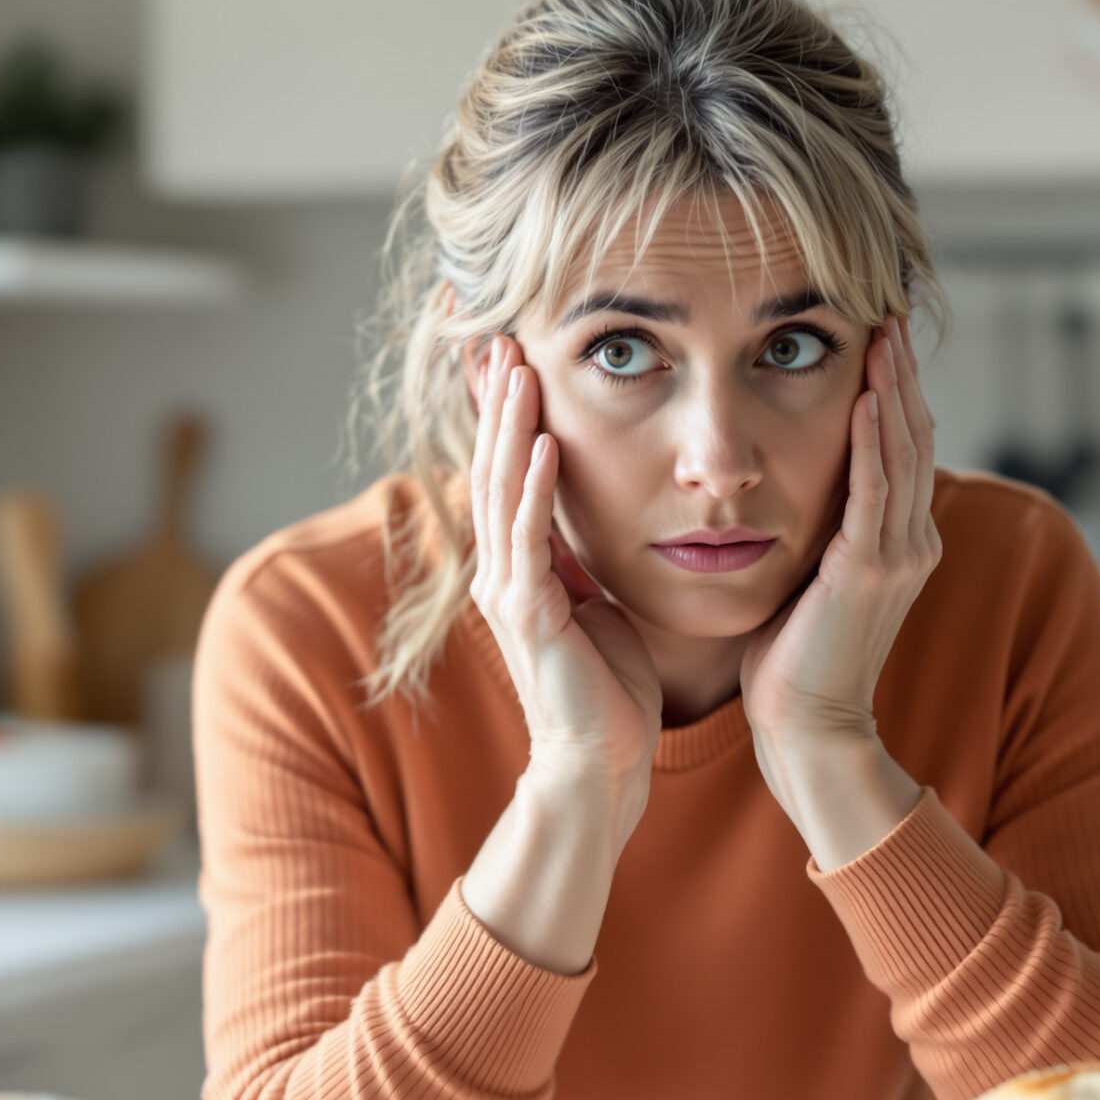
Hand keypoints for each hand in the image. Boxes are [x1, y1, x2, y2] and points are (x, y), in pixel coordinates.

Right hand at [468, 336, 663, 793]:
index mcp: (521, 568)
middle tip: (496, 332)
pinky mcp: (530, 615)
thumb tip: (587, 520)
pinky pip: (527, 539)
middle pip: (492, 465)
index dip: (504, 411)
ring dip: (507, 425)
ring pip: (501, 490)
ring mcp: (509, 592)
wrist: (602, 767)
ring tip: (515, 365)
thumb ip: (582, 562)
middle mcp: (503, 572)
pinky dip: (532, 488)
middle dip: (496, 398)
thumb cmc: (608, 693)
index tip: (510, 350)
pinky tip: (539, 442)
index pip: (506, 470)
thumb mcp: (596, 606)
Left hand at [740, 314, 941, 752]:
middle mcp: (910, 542)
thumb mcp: (813, 582)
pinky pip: (874, 493)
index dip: (895, 389)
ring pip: (901, 453)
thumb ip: (819, 534)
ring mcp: (896, 557)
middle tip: (890, 309)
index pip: (900, 447)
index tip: (879, 335)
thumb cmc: (795, 664)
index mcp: (899, 543)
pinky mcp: (869, 573)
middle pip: (911, 436)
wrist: (810, 731)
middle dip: (901, 372)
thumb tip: (792, 490)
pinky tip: (864, 399)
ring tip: (883, 333)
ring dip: (893, 389)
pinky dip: (872, 442)